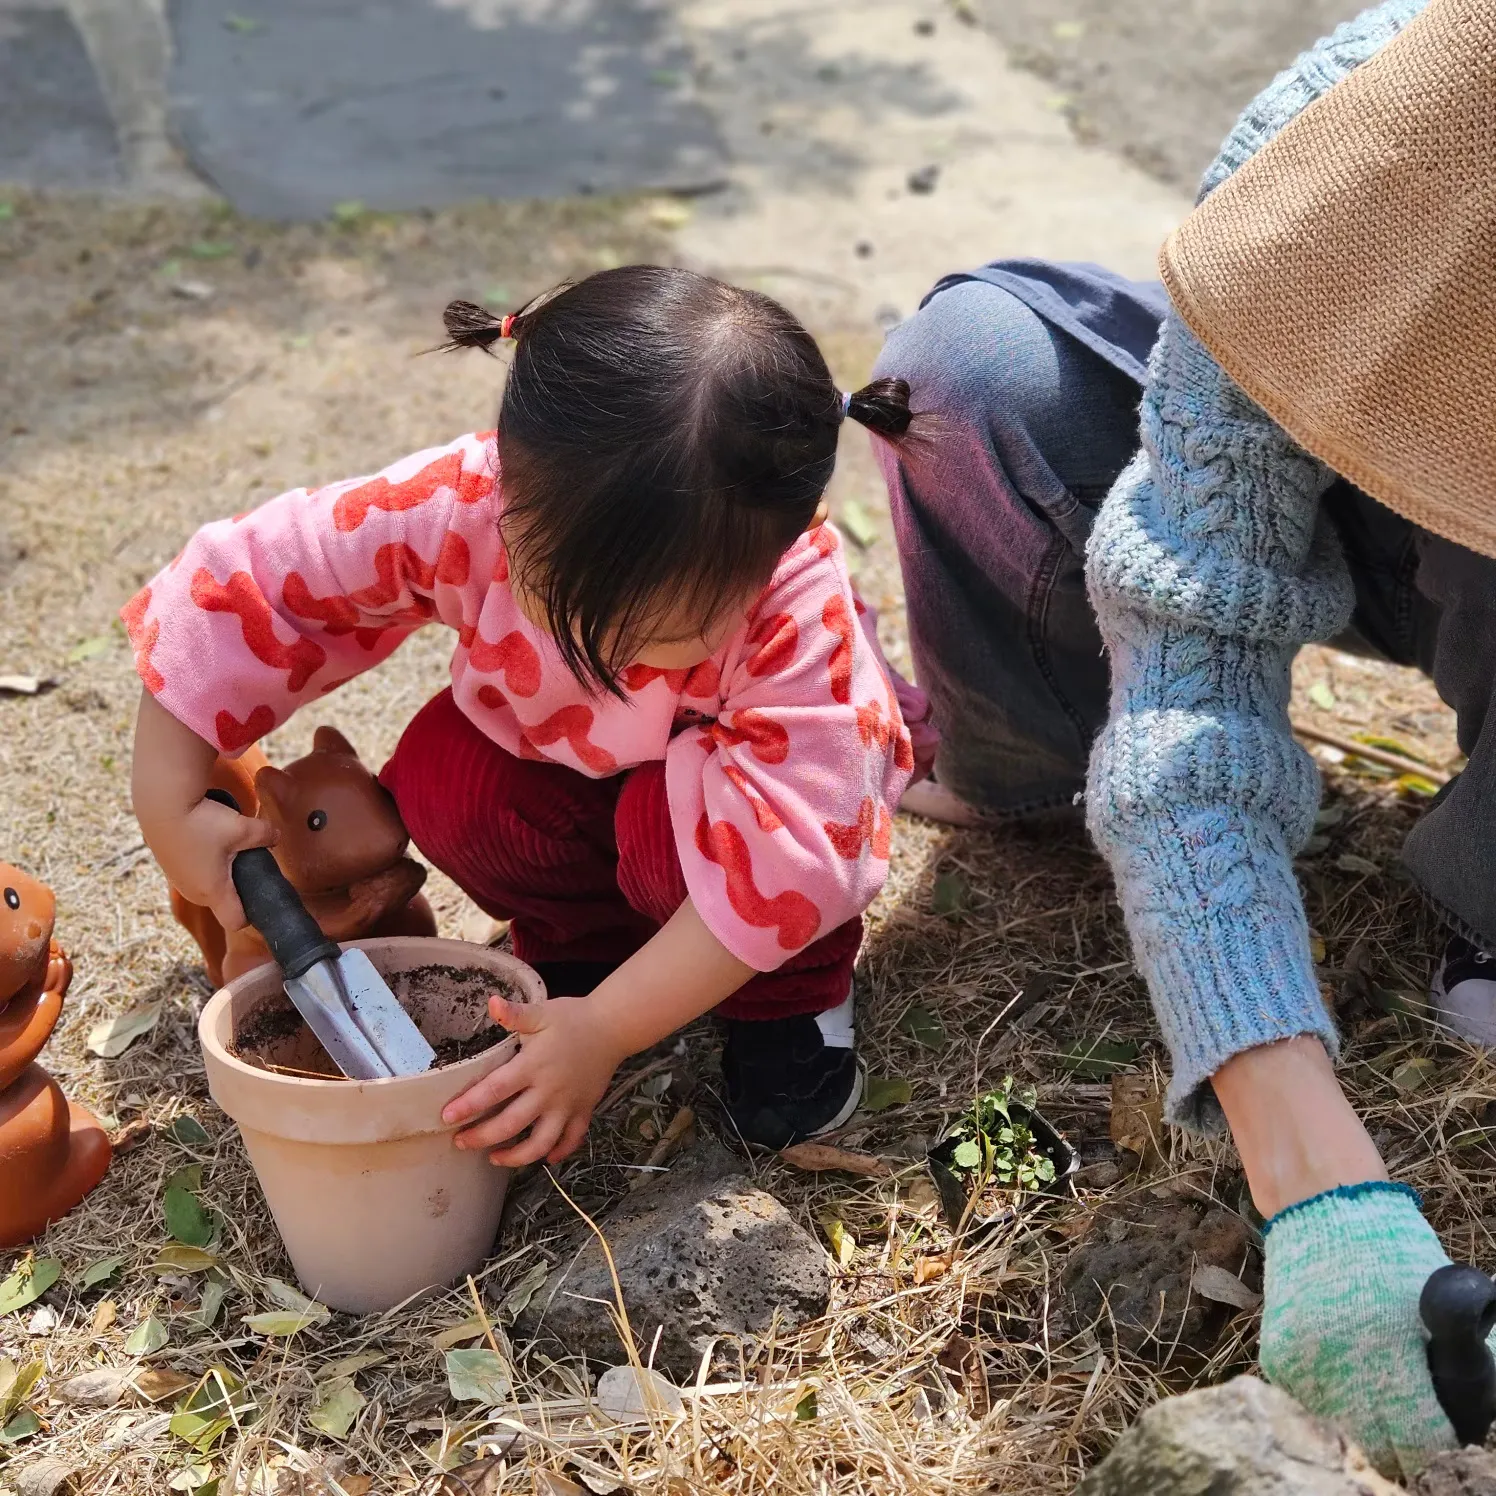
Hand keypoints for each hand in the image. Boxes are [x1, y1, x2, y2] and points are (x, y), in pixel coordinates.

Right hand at [146, 795, 277, 931]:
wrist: (160, 803)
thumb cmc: (202, 820)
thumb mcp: (243, 828)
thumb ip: (266, 836)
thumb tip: (277, 837)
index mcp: (213, 891)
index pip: (236, 921)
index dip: (252, 913)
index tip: (261, 894)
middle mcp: (193, 892)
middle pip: (224, 903)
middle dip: (239, 888)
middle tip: (249, 863)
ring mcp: (178, 880)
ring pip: (208, 887)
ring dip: (220, 874)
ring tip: (227, 847)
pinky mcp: (169, 867)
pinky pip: (194, 874)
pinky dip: (204, 864)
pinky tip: (207, 841)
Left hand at [441, 994, 625, 1167]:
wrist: (613, 1027)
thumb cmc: (572, 1018)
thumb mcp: (542, 1012)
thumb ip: (515, 1014)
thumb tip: (491, 1003)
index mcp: (533, 1066)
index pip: (495, 1090)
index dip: (469, 1105)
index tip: (447, 1117)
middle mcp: (548, 1091)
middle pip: (511, 1124)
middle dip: (482, 1137)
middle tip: (460, 1142)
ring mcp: (567, 1106)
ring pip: (540, 1143)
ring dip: (515, 1157)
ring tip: (495, 1158)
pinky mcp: (583, 1111)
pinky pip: (570, 1141)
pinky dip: (556, 1153)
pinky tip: (542, 1157)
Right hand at [1260, 1182, 1477, 1478]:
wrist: (1318, 1203)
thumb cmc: (1389, 1249)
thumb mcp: (1438, 1299)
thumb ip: (1452, 1354)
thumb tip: (1459, 1405)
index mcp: (1390, 1356)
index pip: (1421, 1437)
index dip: (1435, 1438)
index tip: (1437, 1427)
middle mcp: (1341, 1369)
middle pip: (1379, 1446)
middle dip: (1397, 1438)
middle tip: (1407, 1418)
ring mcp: (1304, 1366)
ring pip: (1341, 1429)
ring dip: (1358, 1419)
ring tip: (1372, 1391)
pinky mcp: (1279, 1360)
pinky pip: (1310, 1401)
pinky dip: (1327, 1395)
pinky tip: (1340, 1369)